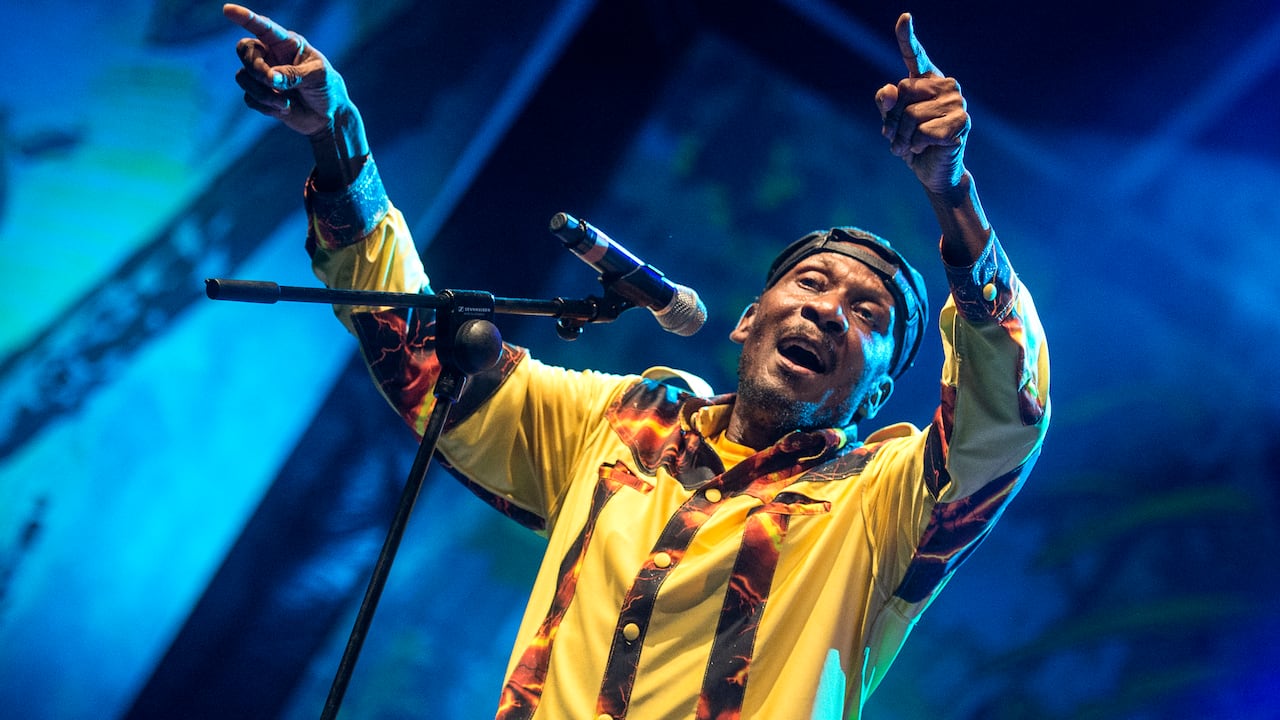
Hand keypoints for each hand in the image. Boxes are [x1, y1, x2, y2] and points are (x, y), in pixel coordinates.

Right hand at [224, 3, 348, 137]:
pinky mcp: (261, 95)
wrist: (328, 116)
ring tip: (284, 103)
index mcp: (287, 44)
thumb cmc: (327, 88)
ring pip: (243, 77)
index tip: (228, 10)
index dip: (245, 17)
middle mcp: (271, 56)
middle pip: (245, 51)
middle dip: (256, 68)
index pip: (263, 27)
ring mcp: (264, 76)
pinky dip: (266, 106)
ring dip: (262, 93)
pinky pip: (249, 98)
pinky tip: (285, 109)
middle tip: (272, 81)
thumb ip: (294, 74)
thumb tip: (270, 78)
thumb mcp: (318, 76)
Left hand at [874, 14, 969, 193]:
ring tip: (909, 146)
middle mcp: (945, 86)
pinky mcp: (962, 122)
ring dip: (902, 137)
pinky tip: (925, 148)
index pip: (915, 56)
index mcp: (926, 81)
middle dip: (893, 120)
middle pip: (904, 91)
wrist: (932, 172)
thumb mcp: (891, 123)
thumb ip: (885, 105)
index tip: (904, 17)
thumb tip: (889, 91)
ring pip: (912, 115)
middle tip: (896, 137)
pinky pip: (924, 131)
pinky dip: (917, 145)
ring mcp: (957, 102)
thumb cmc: (911, 143)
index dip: (907, 38)